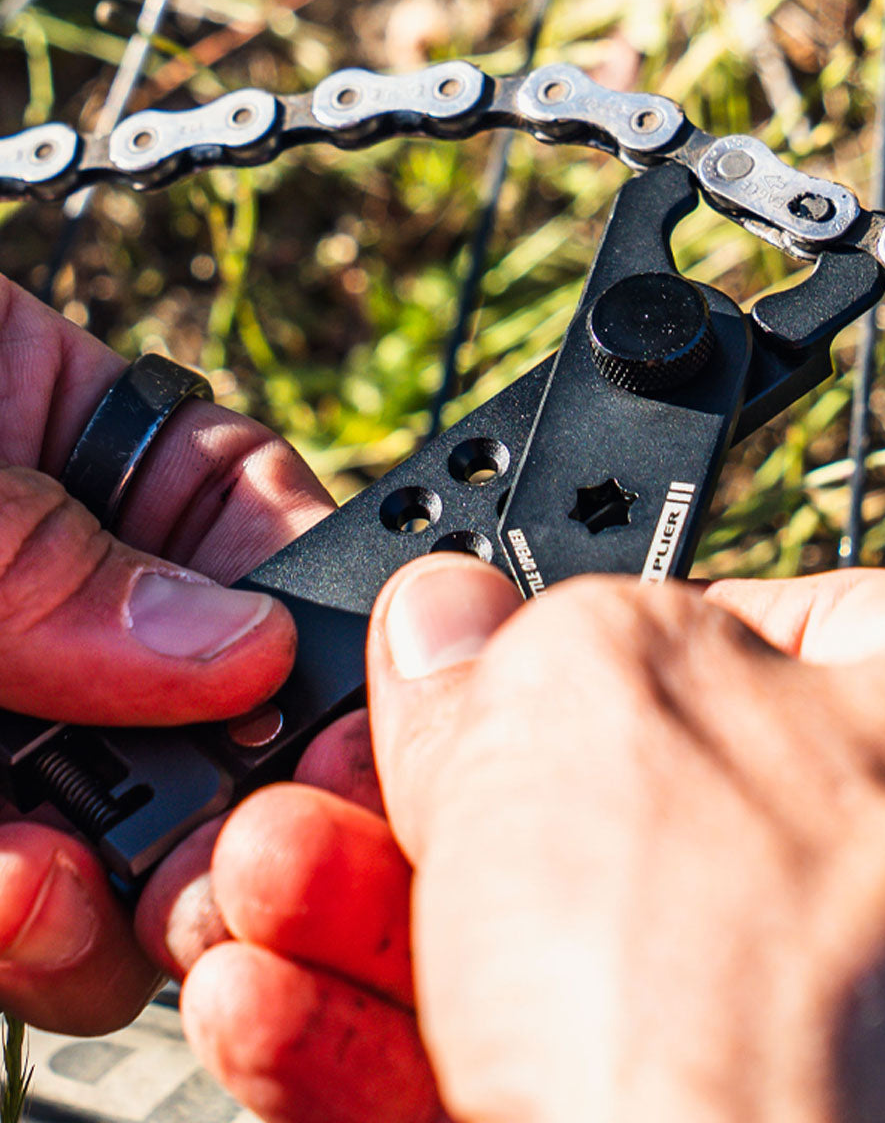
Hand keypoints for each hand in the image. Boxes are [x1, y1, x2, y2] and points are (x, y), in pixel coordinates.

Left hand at [0, 276, 337, 1032]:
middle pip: (225, 728)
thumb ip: (54, 541)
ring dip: (143, 897)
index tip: (344, 744)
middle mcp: (67, 607)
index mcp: (89, 459)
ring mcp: (12, 725)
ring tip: (102, 895)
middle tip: (247, 868)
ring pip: (131, 850)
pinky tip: (15, 901)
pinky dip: (30, 931)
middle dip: (252, 809)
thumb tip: (238, 652)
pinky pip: (19, 912)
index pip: (269, 550)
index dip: (322, 648)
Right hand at [181, 557, 884, 1122]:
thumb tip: (455, 628)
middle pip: (657, 817)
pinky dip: (416, 1055)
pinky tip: (290, 1020)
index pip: (773, 632)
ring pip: (597, 966)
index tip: (474, 677)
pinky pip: (589, 1086)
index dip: (594, 648)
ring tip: (269, 904)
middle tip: (331, 800)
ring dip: (392, 931)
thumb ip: (519, 646)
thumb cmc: (777, 992)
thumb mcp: (594, 704)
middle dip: (443, 809)